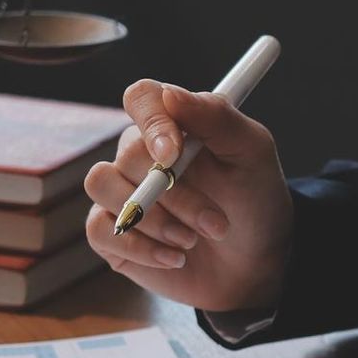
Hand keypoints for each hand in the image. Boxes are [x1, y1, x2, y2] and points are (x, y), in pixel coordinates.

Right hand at [83, 80, 293, 312]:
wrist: (257, 262)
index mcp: (174, 124)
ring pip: (102, 186)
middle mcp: (141, 154)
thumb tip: (171, 95)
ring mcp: (121, 191)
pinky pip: (100, 228)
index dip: (151, 121)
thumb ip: (217, 118)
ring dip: (153, 220)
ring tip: (192, 241)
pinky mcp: (112, 231)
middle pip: (128, 154)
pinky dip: (139, 247)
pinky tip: (175, 258)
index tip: (173, 155)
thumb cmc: (254, 200)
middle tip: (216, 223)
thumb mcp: (252, 154)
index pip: (141, 98)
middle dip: (175, 195)